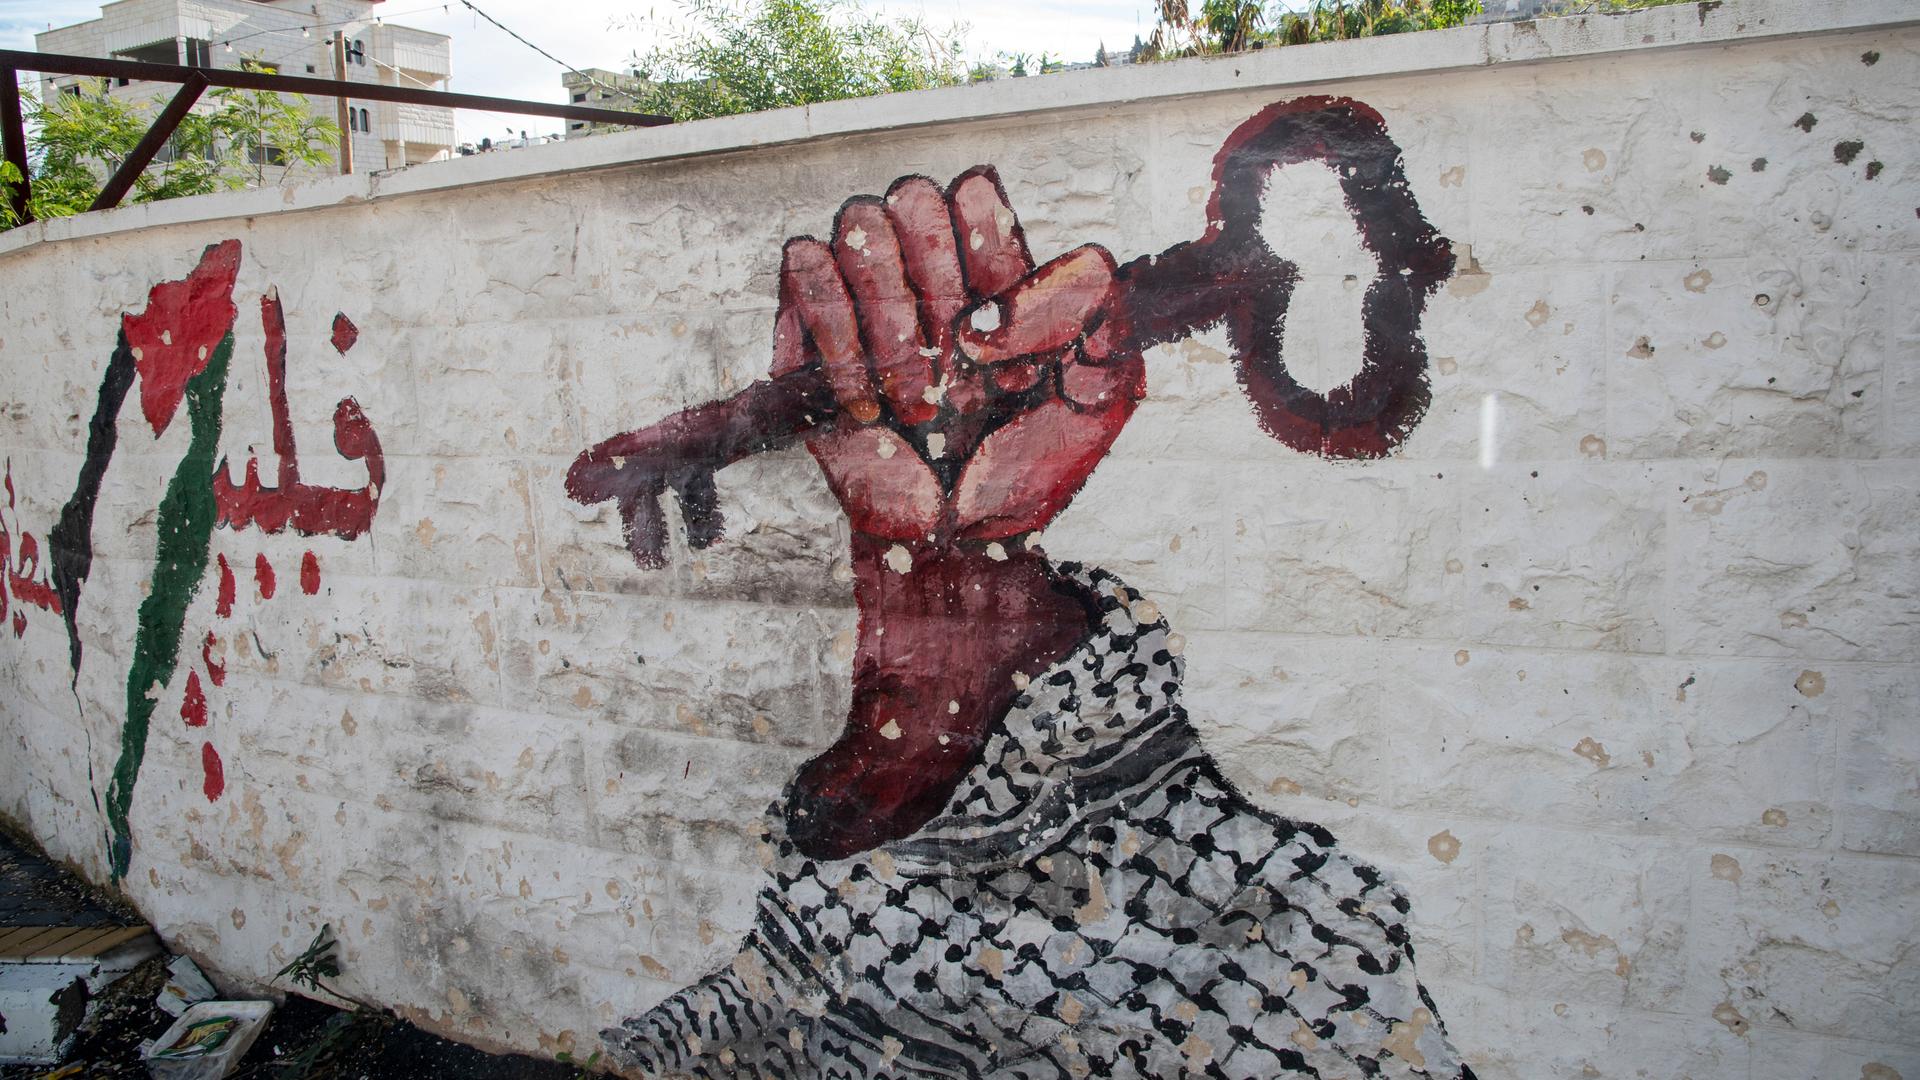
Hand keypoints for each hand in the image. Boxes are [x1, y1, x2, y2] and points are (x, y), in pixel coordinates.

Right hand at [773, 166, 1144, 541]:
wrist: (963, 537)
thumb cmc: (1031, 464)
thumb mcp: (1105, 388)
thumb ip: (1086, 309)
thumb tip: (985, 313)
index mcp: (997, 263)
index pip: (975, 191)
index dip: (988, 254)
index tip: (1002, 340)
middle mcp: (925, 266)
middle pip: (911, 195)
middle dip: (938, 288)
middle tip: (959, 370)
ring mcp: (863, 293)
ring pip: (857, 227)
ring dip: (892, 324)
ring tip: (919, 403)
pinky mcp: (807, 330)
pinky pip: (807, 272)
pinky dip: (840, 342)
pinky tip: (868, 406)